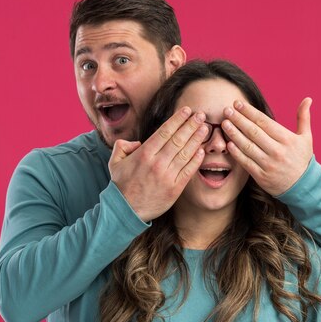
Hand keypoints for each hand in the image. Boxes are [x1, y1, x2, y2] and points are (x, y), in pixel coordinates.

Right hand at [109, 107, 207, 221]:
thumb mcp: (115, 162)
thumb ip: (123, 146)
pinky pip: (188, 171)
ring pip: (186, 153)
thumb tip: (136, 142)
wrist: (125, 211)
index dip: (178, 119)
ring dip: (197, 139)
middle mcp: (157, 163)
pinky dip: (196, 160)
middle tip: (201, 115)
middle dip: (191, 125)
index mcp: (144, 154)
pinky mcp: (174, 189)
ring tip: (205, 129)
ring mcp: (167, 176)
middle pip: (178, 139)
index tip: (187, 110)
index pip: (165, 131)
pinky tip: (202, 151)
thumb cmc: (121, 185)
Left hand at [221, 98, 313, 195]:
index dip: (249, 112)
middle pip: (253, 132)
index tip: (238, 104)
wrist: (302, 187)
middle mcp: (277, 151)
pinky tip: (229, 144)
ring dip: (234, 134)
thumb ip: (304, 117)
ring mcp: (268, 164)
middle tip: (226, 110)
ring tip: (224, 123)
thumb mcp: (306, 138)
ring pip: (247, 146)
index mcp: (287, 139)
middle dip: (238, 119)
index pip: (264, 122)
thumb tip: (307, 99)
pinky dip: (237, 153)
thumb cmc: (302, 159)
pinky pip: (246, 162)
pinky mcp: (261, 176)